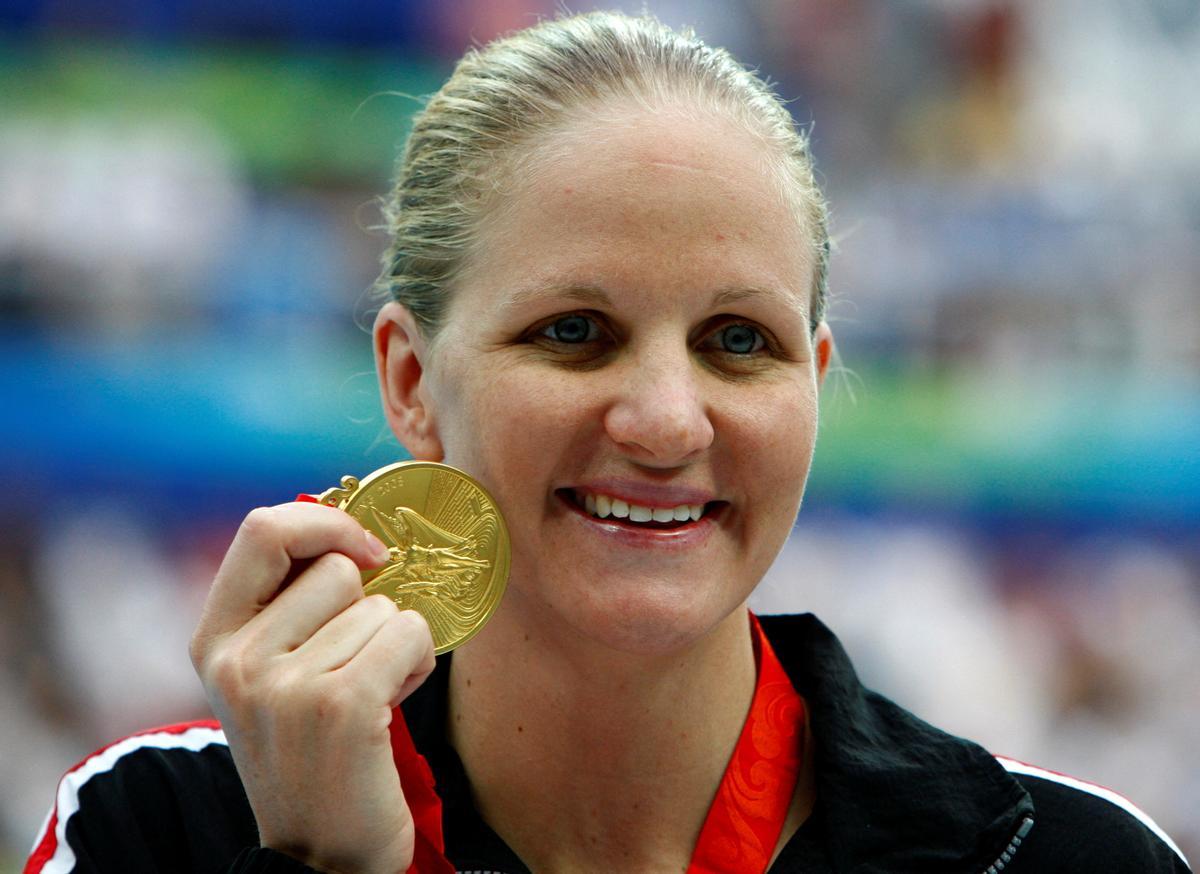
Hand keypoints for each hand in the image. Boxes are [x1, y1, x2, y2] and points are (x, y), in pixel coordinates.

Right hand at [190, 502, 435, 873]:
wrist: (321, 855)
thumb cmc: (312, 752)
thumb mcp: (272, 674)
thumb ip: (292, 605)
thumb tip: (351, 530)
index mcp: (214, 640)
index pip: (263, 529)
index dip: (324, 522)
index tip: (364, 551)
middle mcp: (239, 660)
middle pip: (339, 568)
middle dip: (369, 608)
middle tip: (357, 666)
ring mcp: (285, 684)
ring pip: (383, 606)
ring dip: (395, 644)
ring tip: (371, 695)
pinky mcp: (340, 705)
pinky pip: (409, 633)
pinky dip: (418, 662)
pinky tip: (393, 703)